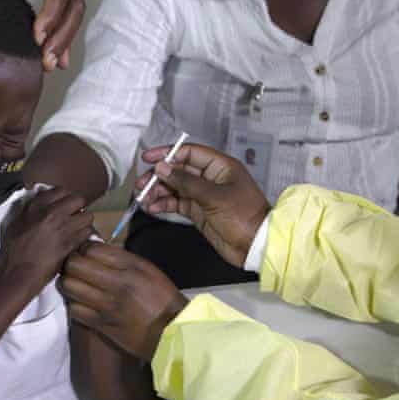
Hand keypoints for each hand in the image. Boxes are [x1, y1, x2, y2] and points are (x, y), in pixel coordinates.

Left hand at [0, 0, 84, 70]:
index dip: (52, 12)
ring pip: (74, 11)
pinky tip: (57, 57)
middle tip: (46, 60)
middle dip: (62, 34)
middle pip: (73, 4)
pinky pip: (67, 12)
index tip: (38, 35)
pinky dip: (64, 35)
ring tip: (51, 65)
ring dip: (65, 39)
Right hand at [0, 188, 93, 291]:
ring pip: (87, 215)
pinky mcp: (71, 243)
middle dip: (78, 207)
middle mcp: (52, 213)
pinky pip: (87, 232)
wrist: (19, 272)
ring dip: (84, 221)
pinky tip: (77, 240)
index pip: (61, 190)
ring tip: (77, 228)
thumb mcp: (16, 223)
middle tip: (73, 216)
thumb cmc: (14, 250)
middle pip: (78, 199)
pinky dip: (84, 235)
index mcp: (37, 206)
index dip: (65, 198)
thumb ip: (30, 209)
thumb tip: (40, 201)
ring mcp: (63, 228)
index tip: (64, 205)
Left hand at [61, 243, 187, 361]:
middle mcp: (116, 282)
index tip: (84, 253)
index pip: (91, 248)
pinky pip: (75, 309)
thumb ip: (122, 259)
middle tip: (75, 268)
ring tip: (75, 284)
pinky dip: (74, 304)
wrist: (172, 331)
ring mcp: (106, 304)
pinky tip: (81, 303)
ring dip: (68, 283)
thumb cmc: (162, 298)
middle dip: (71, 264)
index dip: (83, 249)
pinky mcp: (101, 324)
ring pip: (70, 286)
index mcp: (130, 265)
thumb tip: (97, 251)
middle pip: (75, 265)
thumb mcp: (148, 269)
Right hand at [138, 143, 269, 267]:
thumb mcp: (214, 196)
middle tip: (143, 184)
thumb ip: (186, 182)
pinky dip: (164, 204)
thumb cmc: (245, 217)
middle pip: (178, 170)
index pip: (189, 153)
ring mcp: (204, 195)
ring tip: (144, 198)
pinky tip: (152, 207)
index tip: (148, 159)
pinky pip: (177, 203)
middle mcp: (210, 178)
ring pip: (175, 187)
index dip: (168, 153)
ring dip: (158, 191)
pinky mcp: (199, 211)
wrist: (255, 246)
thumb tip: (163, 167)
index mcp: (220, 166)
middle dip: (159, 176)